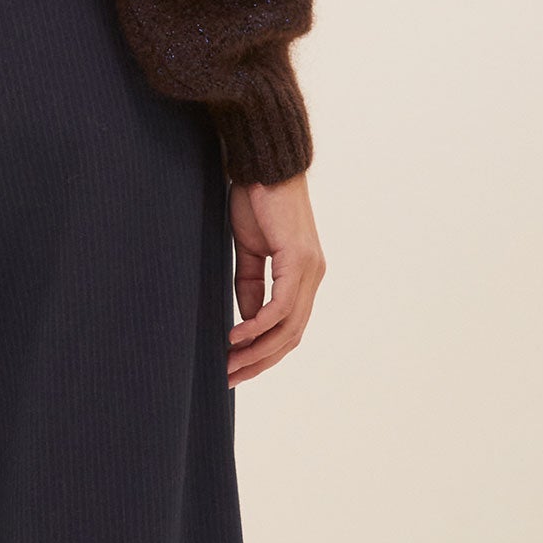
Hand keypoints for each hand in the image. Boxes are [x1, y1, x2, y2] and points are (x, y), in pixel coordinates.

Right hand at [227, 171, 324, 382]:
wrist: (265, 165)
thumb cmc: (257, 201)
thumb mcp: (250, 251)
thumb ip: (251, 285)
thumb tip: (246, 319)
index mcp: (304, 276)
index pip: (290, 328)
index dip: (265, 353)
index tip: (237, 368)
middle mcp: (313, 277)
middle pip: (291, 335)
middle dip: (260, 361)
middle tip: (229, 377)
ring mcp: (310, 270)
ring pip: (288, 326)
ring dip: (257, 350)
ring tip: (229, 364)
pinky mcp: (298, 260)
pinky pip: (280, 306)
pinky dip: (258, 325)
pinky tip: (236, 336)